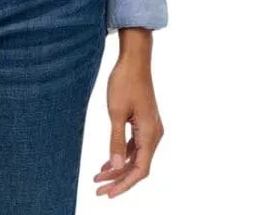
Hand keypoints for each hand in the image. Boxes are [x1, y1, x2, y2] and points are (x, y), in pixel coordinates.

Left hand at [94, 44, 163, 197]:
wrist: (134, 59)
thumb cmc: (124, 82)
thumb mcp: (116, 112)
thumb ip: (116, 140)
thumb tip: (115, 165)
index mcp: (150, 134)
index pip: (140, 170)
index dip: (124, 184)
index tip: (108, 194)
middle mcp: (154, 134)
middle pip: (138, 166)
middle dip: (118, 179)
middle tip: (98, 189)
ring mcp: (150, 128)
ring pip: (136, 157)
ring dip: (118, 168)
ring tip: (98, 177)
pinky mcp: (144, 122)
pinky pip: (135, 146)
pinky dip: (122, 154)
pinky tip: (107, 162)